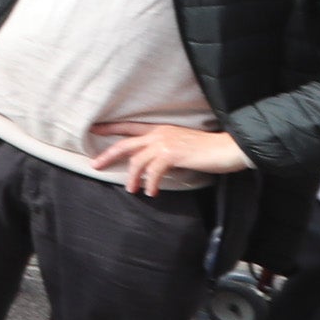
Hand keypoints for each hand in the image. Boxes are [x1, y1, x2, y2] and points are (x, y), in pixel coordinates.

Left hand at [87, 122, 249, 195]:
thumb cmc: (207, 149)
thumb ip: (163, 152)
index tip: (92, 129)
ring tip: (132, 190)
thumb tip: (150, 167)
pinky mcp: (173, 154)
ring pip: (137, 161)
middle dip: (109, 155)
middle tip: (95, 165)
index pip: (129, 127)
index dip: (110, 128)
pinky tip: (152, 192)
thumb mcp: (180, 147)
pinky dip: (150, 183)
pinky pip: (153, 172)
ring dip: (132, 178)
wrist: (227, 148)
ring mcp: (165, 143)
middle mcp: (159, 134)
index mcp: (160, 130)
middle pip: (125, 144)